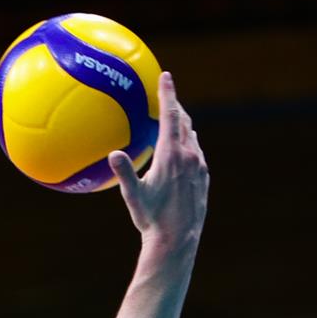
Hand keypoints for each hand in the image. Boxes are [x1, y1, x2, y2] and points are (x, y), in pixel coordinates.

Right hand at [109, 72, 208, 253]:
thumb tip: (113, 154)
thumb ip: (124, 173)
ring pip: (191, 137)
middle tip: (167, 94)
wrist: (178, 241)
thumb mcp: (134, 196)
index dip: (168, 93)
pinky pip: (196, 153)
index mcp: (171, 155)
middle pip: (183, 122)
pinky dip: (188, 143)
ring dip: (182, 125)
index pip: (170, 115)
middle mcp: (189, 157)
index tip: (166, 76)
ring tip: (173, 121)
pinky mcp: (203, 178)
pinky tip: (181, 151)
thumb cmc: (152, 220)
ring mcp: (199, 167)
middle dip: (175, 105)